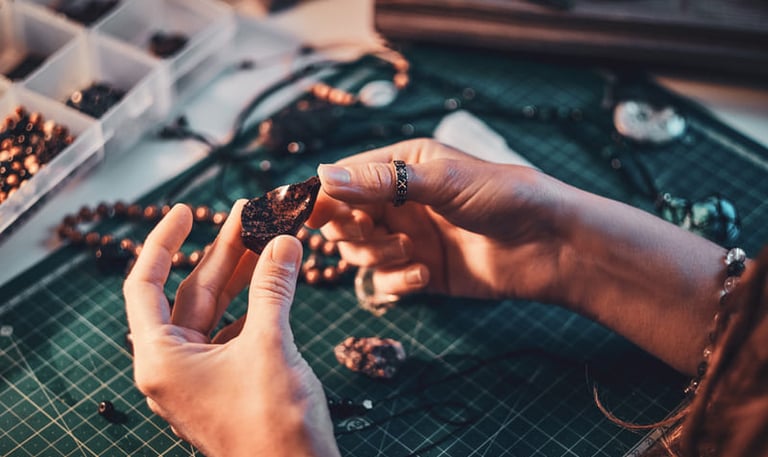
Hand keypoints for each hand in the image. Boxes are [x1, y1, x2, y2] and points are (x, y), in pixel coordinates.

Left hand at [123, 202, 339, 456]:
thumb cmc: (274, 424)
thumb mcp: (270, 345)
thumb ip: (272, 288)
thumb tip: (283, 240)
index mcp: (161, 359)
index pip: (145, 286)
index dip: (162, 242)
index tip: (186, 210)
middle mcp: (174, 366)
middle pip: (190, 294)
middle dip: (221, 252)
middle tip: (247, 213)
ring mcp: (202, 376)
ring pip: (217, 311)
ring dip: (243, 275)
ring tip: (268, 237)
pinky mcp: (229, 383)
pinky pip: (237, 331)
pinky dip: (257, 303)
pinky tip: (277, 279)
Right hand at [307, 138, 568, 302]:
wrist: (548, 245)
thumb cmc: (501, 197)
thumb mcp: (440, 181)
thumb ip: (380, 182)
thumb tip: (321, 176)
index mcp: (402, 166)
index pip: (345, 178)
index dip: (324, 196)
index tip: (310, 214)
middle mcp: (399, 201)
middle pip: (344, 219)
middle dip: (351, 229)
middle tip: (370, 232)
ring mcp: (409, 237)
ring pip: (360, 252)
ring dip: (377, 255)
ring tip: (409, 251)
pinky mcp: (420, 271)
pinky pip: (385, 280)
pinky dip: (398, 280)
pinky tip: (425, 274)